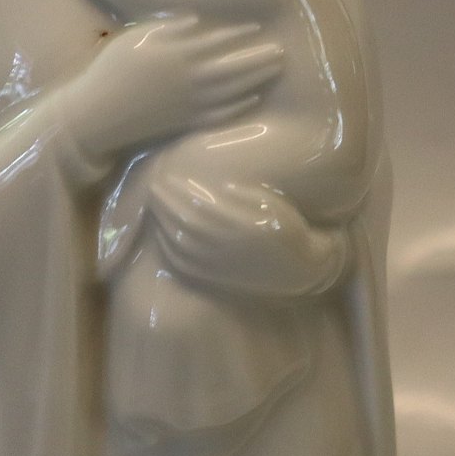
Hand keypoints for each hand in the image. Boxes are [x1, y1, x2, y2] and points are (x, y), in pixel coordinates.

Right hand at [59, 15, 283, 164]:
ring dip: (256, 79)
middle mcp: (189, 80)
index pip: (216, 42)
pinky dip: (238, 107)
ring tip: (275, 70)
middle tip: (282, 51)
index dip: (239, 34)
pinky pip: (219, 115)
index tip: (258, 27)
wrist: (98, 115)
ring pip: (232, 90)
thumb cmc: (111, 71)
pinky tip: (252, 99)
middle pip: (232, 67)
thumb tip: (195, 19)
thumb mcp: (135, 40)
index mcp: (177, 55)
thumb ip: (167, 30)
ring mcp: (190, 104)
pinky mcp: (185, 123)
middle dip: (258, 58)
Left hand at [148, 173, 347, 297]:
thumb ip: (246, 197)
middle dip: (165, 205)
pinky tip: (163, 232)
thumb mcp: (273, 207)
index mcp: (244, 227)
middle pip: (185, 224)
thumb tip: (220, 184)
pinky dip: (167, 247)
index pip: (199, 207)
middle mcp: (229, 248)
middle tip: (154, 186)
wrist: (299, 270)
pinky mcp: (214, 278)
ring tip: (155, 205)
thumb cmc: (288, 230)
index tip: (165, 177)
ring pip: (180, 244)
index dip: (178, 193)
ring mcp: (219, 266)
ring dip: (163, 224)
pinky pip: (182, 263)